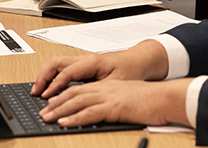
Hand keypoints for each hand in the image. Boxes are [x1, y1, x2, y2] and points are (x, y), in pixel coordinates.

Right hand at [30, 40, 169, 98]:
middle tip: (36, 92)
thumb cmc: (130, 70)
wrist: (139, 61)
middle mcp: (84, 59)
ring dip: (46, 76)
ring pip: (56, 64)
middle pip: (55, 63)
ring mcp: (82, 62)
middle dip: (43, 77)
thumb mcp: (116, 84)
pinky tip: (50, 88)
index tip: (46, 96)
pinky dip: (52, 77)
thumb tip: (82, 100)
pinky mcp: (83, 67)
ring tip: (39, 90)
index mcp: (92, 61)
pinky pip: (62, 69)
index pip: (66, 72)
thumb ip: (98, 91)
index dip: (55, 85)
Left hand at [38, 79, 190, 126]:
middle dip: (55, 103)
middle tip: (42, 112)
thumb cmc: (150, 101)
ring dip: (59, 110)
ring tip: (46, 117)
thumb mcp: (126, 99)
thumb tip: (100, 113)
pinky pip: (90, 112)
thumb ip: (112, 103)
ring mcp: (108, 97)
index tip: (50, 104)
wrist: (165, 97)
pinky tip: (65, 122)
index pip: (78, 89)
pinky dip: (75, 117)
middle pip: (73, 94)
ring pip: (77, 101)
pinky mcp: (114, 107)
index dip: (62, 96)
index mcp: (106, 86)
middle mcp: (104, 89)